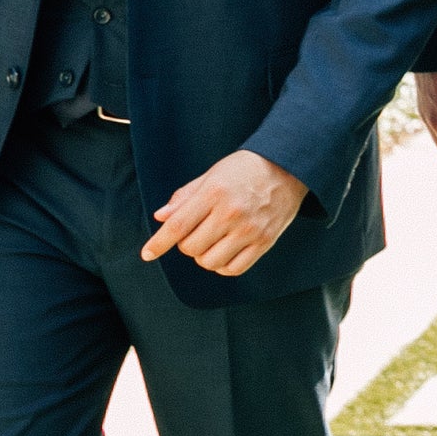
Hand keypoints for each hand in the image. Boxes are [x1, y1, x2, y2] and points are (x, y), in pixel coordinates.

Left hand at [141, 150, 306, 276]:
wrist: (289, 167)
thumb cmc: (245, 168)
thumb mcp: (212, 174)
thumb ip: (185, 197)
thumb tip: (161, 218)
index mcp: (214, 192)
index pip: (178, 226)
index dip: (158, 243)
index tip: (147, 254)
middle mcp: (231, 213)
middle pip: (191, 247)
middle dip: (186, 243)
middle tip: (195, 231)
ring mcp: (249, 230)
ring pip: (209, 261)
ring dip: (203, 255)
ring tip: (211, 241)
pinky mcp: (264, 242)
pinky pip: (233, 269)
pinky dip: (222, 265)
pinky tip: (224, 251)